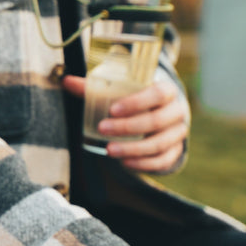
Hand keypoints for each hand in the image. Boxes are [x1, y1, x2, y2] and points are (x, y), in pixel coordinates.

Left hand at [63, 75, 188, 171]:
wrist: (160, 110)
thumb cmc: (135, 97)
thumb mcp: (119, 89)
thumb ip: (94, 87)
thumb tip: (66, 81)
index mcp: (166, 90)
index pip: (157, 94)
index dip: (136, 103)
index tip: (112, 110)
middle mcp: (177, 111)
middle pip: (157, 121)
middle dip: (128, 128)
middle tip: (102, 130)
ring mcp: (179, 132)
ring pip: (160, 144)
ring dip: (133, 149)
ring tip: (109, 150)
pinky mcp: (175, 150)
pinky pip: (164, 160)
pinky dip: (144, 164)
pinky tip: (125, 162)